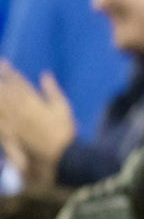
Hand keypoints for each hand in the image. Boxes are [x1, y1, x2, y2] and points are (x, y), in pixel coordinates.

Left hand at [0, 62, 75, 181]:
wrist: (56, 155)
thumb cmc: (63, 131)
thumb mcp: (63, 108)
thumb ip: (52, 90)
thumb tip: (45, 74)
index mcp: (32, 101)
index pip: (18, 82)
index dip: (9, 72)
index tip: (3, 63)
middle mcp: (18, 109)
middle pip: (3, 91)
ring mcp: (10, 121)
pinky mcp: (7, 133)